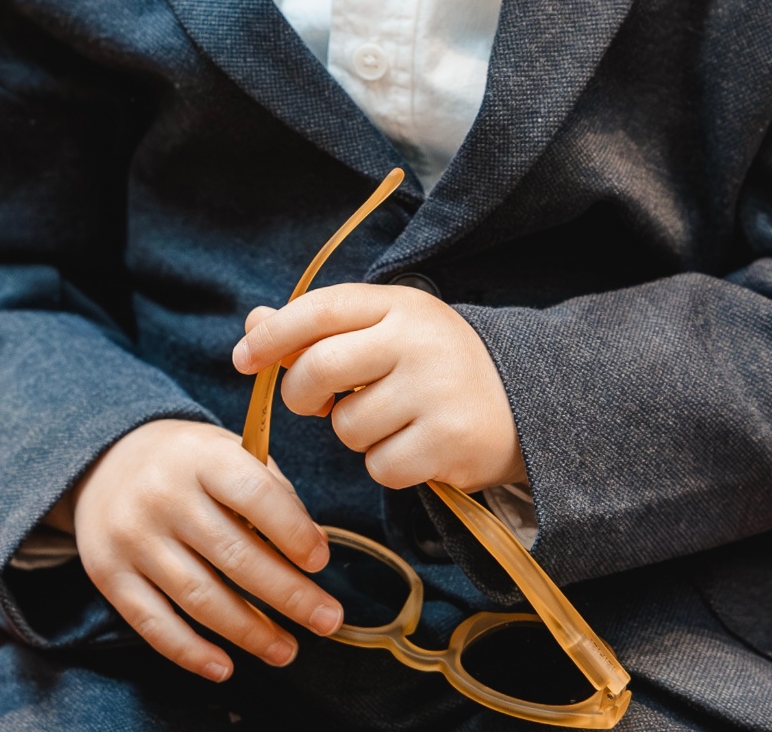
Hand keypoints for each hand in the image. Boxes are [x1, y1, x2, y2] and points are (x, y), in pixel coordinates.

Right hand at [71, 418, 342, 682]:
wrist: (105, 460)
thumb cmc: (185, 462)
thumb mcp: (225, 450)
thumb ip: (268, 488)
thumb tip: (310, 544)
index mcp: (201, 457)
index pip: (254, 494)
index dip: (292, 531)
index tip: (320, 562)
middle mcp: (164, 495)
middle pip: (234, 555)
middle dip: (287, 595)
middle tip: (326, 619)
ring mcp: (134, 537)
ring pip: (200, 597)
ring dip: (249, 632)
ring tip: (286, 649)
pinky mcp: (110, 574)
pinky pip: (154, 623)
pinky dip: (191, 652)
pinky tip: (224, 666)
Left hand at [232, 283, 523, 493]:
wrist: (527, 401)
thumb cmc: (436, 363)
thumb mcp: (386, 329)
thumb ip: (320, 327)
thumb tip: (253, 325)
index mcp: (399, 304)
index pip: (320, 308)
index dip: (274, 334)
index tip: (244, 359)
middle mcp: (416, 340)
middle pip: (319, 368)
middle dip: (301, 394)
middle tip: (316, 404)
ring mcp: (434, 391)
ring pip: (347, 426)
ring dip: (356, 434)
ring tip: (393, 419)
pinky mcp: (448, 442)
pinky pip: (380, 466)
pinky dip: (387, 465)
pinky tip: (416, 446)